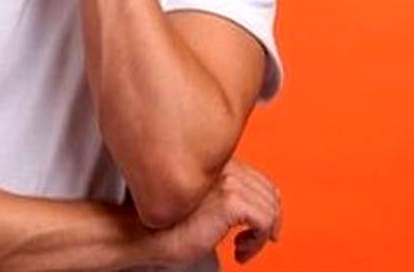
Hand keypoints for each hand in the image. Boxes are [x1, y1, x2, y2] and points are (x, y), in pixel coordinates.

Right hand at [151, 158, 282, 266]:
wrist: (144, 232)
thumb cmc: (167, 224)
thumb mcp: (201, 204)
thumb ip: (223, 195)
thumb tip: (257, 210)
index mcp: (218, 164)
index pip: (260, 180)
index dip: (267, 207)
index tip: (260, 229)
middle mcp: (224, 167)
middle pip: (269, 193)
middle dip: (268, 222)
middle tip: (251, 243)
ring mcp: (227, 182)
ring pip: (270, 208)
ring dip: (260, 236)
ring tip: (241, 248)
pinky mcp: (229, 201)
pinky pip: (264, 220)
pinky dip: (257, 241)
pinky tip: (238, 249)